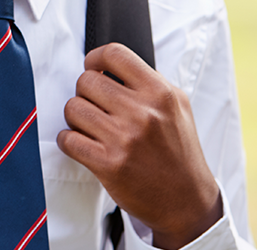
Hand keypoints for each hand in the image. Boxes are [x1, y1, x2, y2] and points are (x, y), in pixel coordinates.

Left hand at [56, 43, 222, 248]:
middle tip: (94, 104)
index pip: (114, 54)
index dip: (95, 58)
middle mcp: (142, 113)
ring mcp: (124, 139)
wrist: (188, 203)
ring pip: (73, 107)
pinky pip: (68, 139)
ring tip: (88, 124)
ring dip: (75, 116)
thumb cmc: (179, 152)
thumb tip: (111, 63)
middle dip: (84, 91)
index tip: (93, 68)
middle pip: (86, 80)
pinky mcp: (108, 165)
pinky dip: (68, 140)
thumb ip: (148, 81)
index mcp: (160, 94)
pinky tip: (81, 143)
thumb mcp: (177, 107)